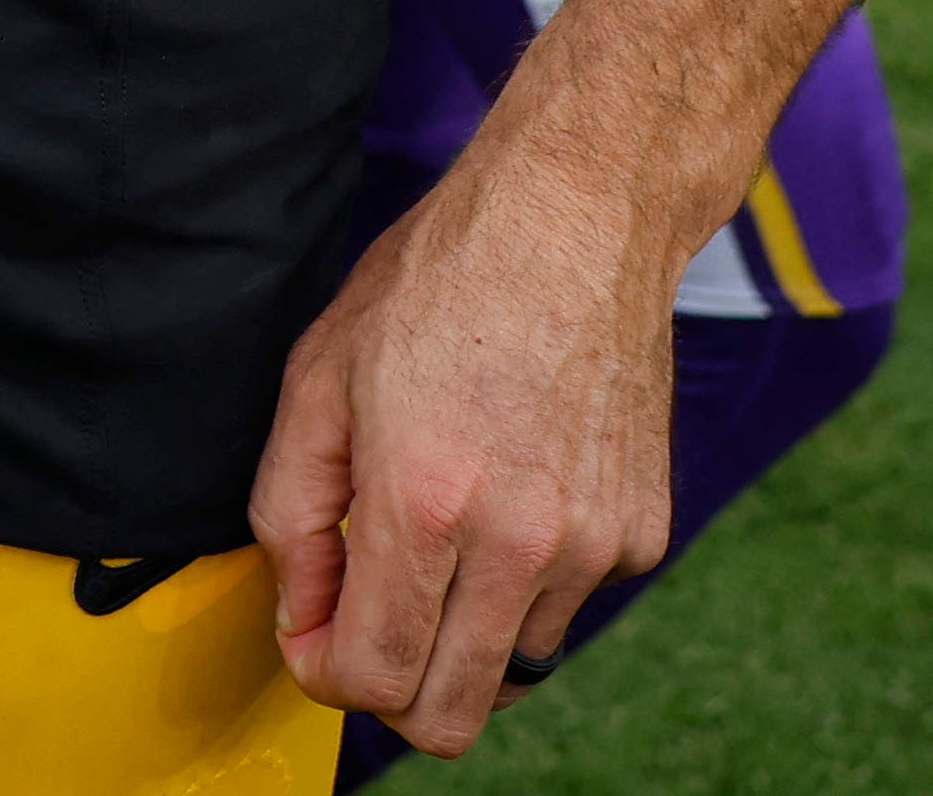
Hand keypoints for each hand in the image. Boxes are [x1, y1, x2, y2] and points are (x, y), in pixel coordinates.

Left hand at [252, 140, 674, 757]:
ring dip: (461, 628)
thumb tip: (303, 614)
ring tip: (446, 525)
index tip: (314, 629)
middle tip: (367, 612)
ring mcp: (592, 546)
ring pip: (508, 668)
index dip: (323, 672)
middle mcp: (518, 542)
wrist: (576, 216)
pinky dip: (525, 582)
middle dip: (389, 687)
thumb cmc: (439, 281)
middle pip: (447, 716)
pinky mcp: (643, 536)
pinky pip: (566, 608)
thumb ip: (289, 512)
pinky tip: (512, 490)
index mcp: (424, 502)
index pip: (371, 679)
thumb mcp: (318, 377)